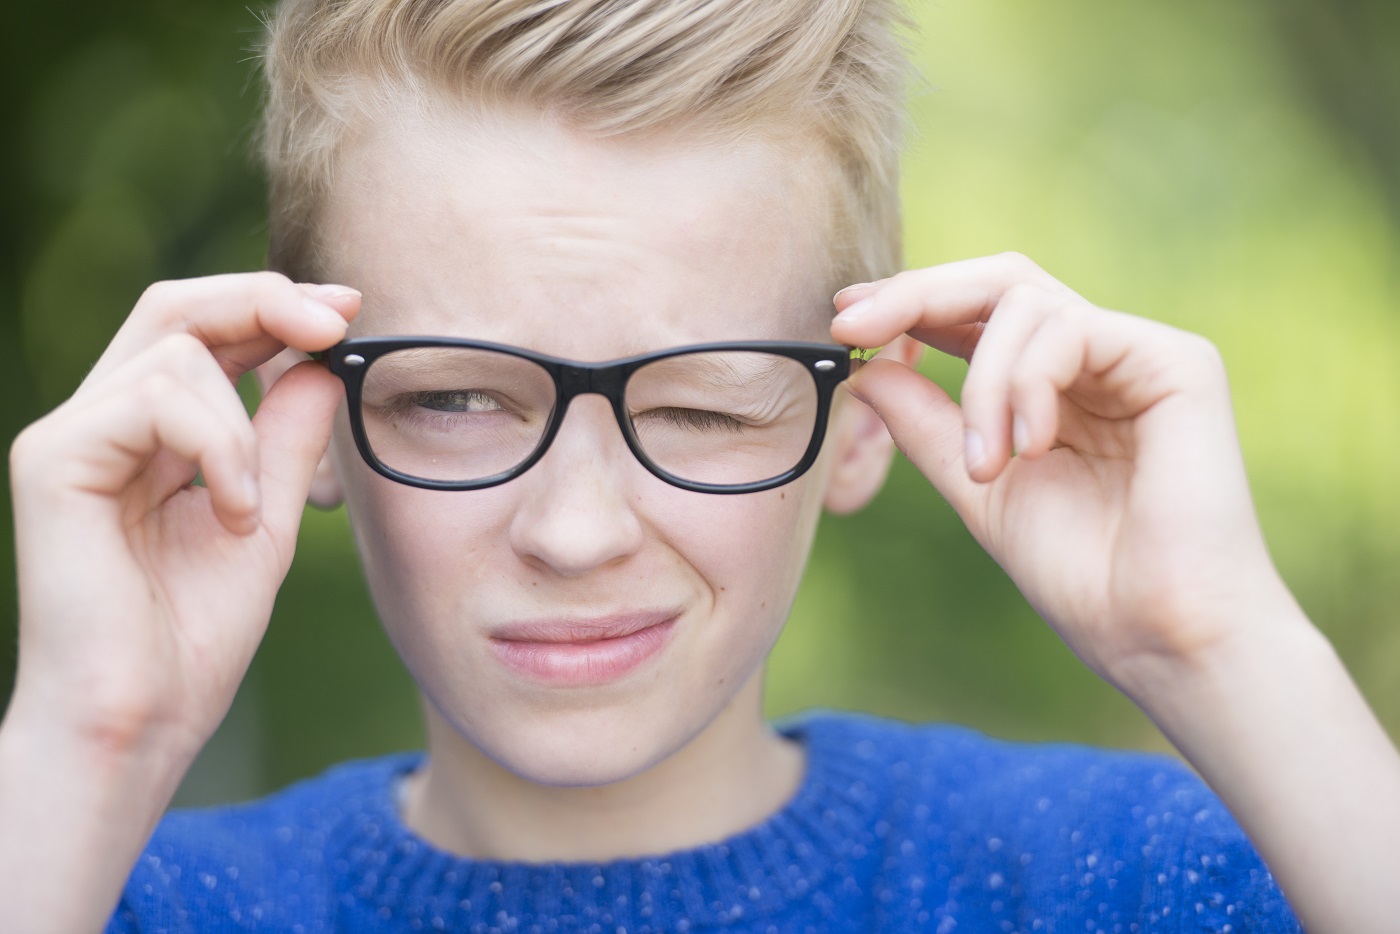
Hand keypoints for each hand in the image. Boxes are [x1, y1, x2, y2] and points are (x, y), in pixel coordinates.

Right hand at [6, 273, 358, 763]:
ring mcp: (69, 436)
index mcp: (149, 435)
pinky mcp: (52, 459)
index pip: (202, 332)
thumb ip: (287, 440)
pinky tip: (228, 513)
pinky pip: (150, 398)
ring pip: (174, 350)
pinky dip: (214, 447)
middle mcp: (101, 423)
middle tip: (334, 322)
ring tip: (248, 510)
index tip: (346, 310)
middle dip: (262, 300)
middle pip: (173, 307)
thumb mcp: (267, 519)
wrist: (141, 720)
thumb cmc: (192, 635)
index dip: (272, 305)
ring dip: (242, 425)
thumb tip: (321, 363)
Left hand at [831, 253, 1295, 697]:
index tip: (842, 321)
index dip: (908, 303)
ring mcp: (1138, 354)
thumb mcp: (976, 488)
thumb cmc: (1080, 575)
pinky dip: (1028, 383)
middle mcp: (1097, 359)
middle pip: (999, 281)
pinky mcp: (1178, 362)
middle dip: (917, 293)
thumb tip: (865, 369)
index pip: (975, 314)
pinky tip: (1026, 449)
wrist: (1157, 636)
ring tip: (984, 467)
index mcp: (1052, 386)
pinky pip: (1073, 330)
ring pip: (1025, 302)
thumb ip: (926, 425)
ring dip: (982, 384)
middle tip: (855, 325)